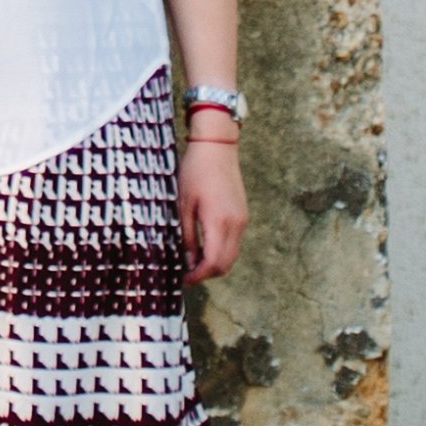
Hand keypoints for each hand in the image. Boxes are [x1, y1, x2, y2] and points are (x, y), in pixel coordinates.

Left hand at [179, 129, 245, 279]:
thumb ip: (187, 235)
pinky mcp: (242, 215)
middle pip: (225, 264)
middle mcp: (236, 224)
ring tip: (192, 260)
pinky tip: (204, 245)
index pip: (213, 262)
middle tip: (186, 273)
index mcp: (219, 222)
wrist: (217, 147)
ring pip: (231, 255)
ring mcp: (242, 220)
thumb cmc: (195, 171)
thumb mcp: (183, 204)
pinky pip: (234, 242)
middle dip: (206, 273)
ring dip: (214, 263)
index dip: (198, 275)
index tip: (183, 278)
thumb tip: (188, 261)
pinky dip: (221, 251)